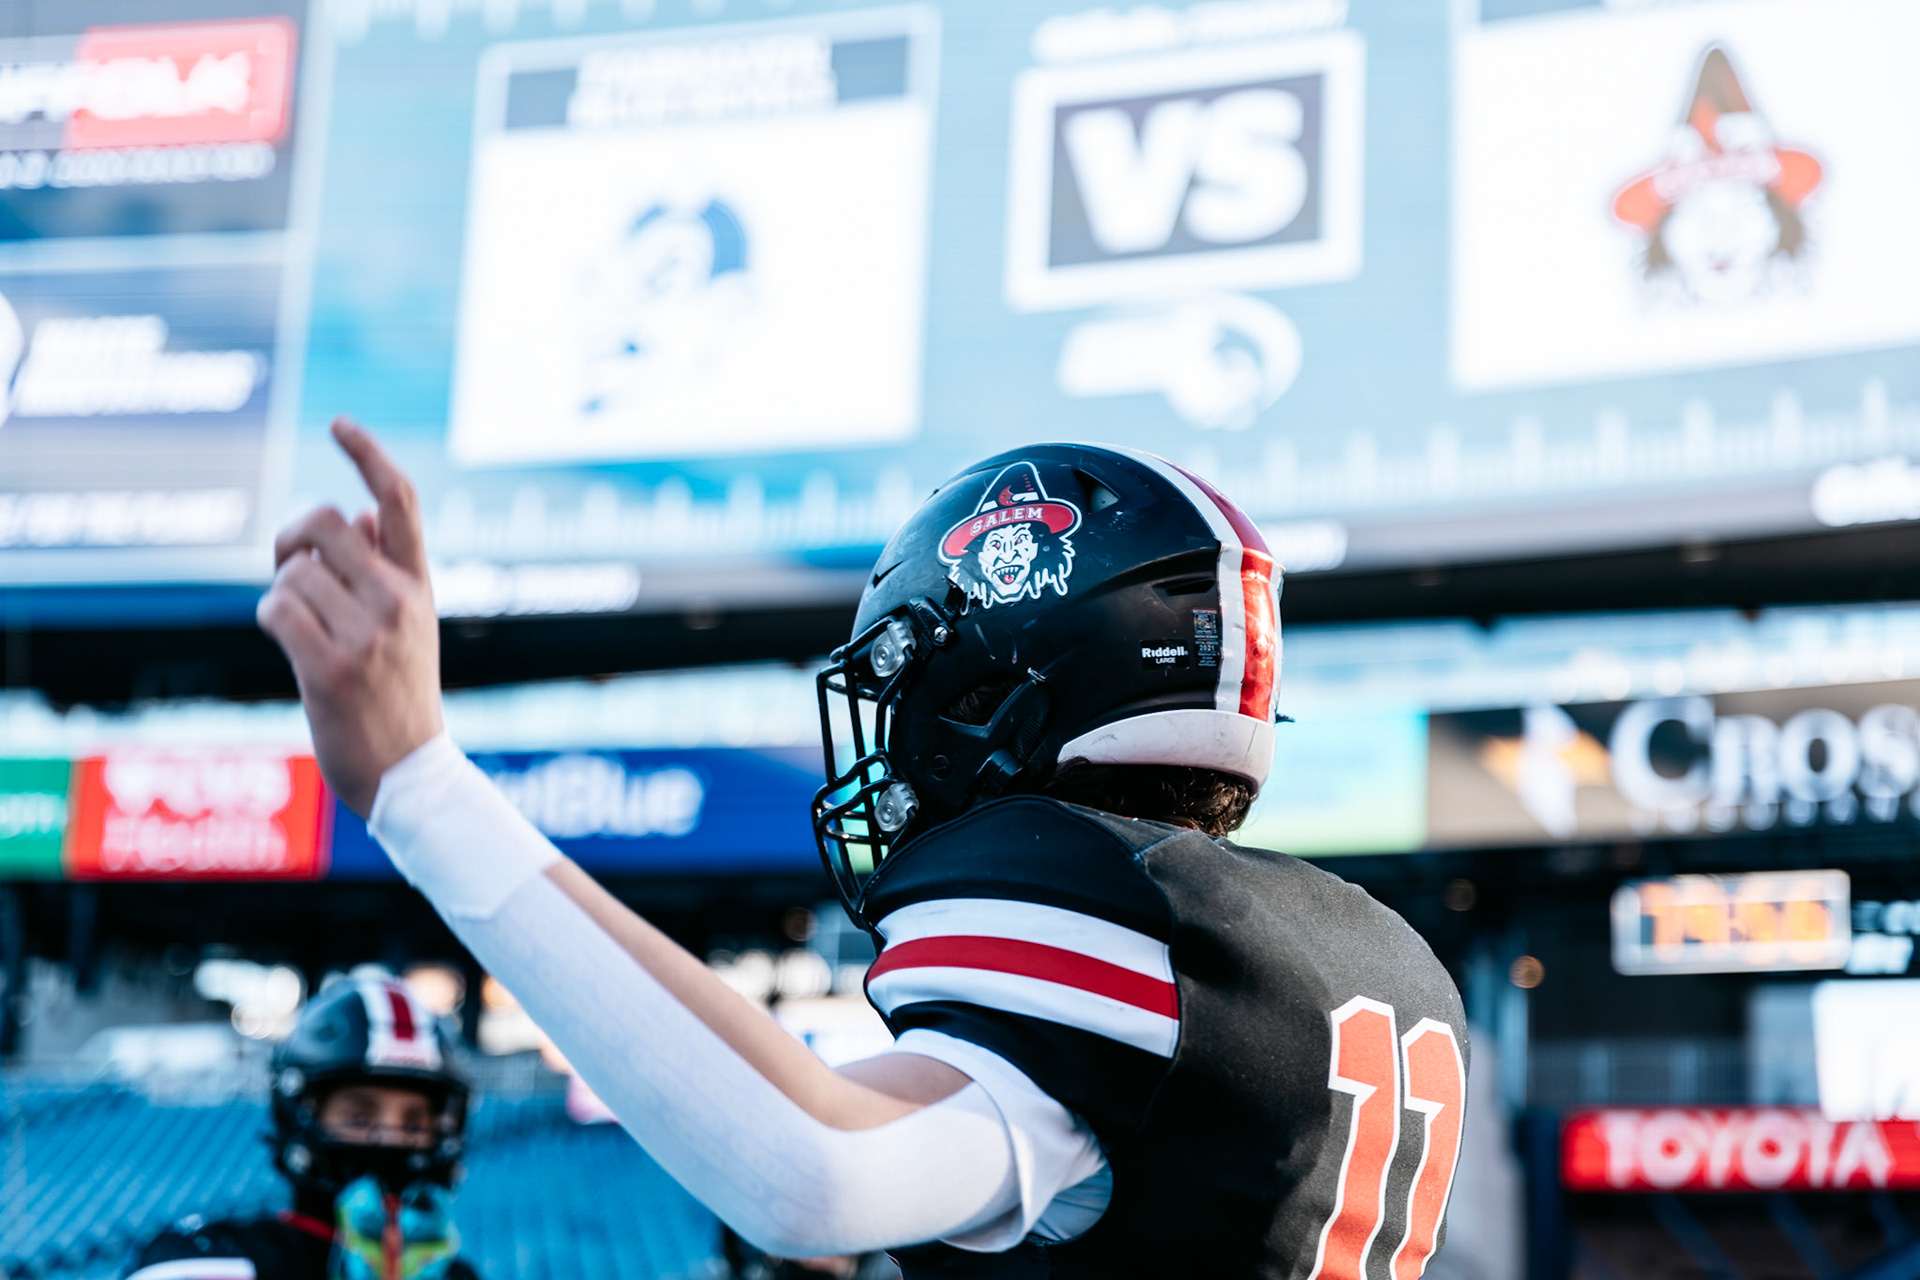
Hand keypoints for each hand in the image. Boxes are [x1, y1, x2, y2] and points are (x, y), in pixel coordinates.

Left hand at [257, 418, 442, 816]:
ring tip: (303, 629)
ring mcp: (368, 635)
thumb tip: (358, 515)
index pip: (400, 500)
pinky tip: (289, 644)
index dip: (369, 454)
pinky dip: (270, 619)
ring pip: (292, 572)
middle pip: (324, 521)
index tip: (340, 423)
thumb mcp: (409, 624)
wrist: (408, 770)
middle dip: (291, 538)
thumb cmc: (400, 694)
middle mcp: (399, 601)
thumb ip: (386, 568)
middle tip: (290, 567)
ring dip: (281, 594)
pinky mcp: (331, 668)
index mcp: (420, 583)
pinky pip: (275, 609)